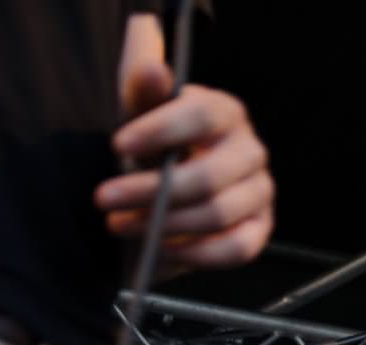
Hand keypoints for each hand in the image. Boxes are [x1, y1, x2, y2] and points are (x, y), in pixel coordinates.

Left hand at [94, 58, 273, 267]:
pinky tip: (159, 250)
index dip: (161, 130)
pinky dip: (194, 254)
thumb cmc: (149, 152)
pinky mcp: (259, 230)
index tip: (118, 144)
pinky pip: (236, 249)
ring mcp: (260, 192)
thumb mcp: (136, 119)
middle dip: (152, 191)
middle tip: (105, 197)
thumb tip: (153, 70)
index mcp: (225, 113)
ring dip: (164, 225)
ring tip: (120, 224)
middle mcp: (251, 151)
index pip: (204, 116)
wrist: (159, 200)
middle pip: (210, 176)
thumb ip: (142, 93)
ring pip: (219, 214)